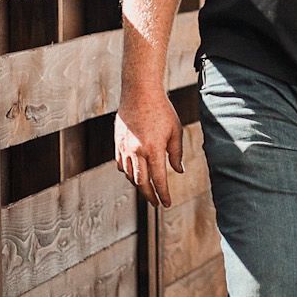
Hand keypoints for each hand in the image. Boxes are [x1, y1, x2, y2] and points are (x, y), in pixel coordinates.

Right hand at [114, 89, 182, 209]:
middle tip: (156, 203)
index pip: (159, 180)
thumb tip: (178, 171)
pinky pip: (120, 164)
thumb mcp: (175, 131)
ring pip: (129, 175)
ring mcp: (124, 147)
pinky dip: (128, 172)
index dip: (163, 194)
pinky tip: (135, 173)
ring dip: (138, 184)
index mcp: (153, 150)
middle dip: (149, 196)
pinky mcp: (117, 142)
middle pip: (141, 183)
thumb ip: (176, 153)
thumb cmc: (161, 110)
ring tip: (147, 189)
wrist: (139, 91)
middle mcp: (137, 151)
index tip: (167, 204)